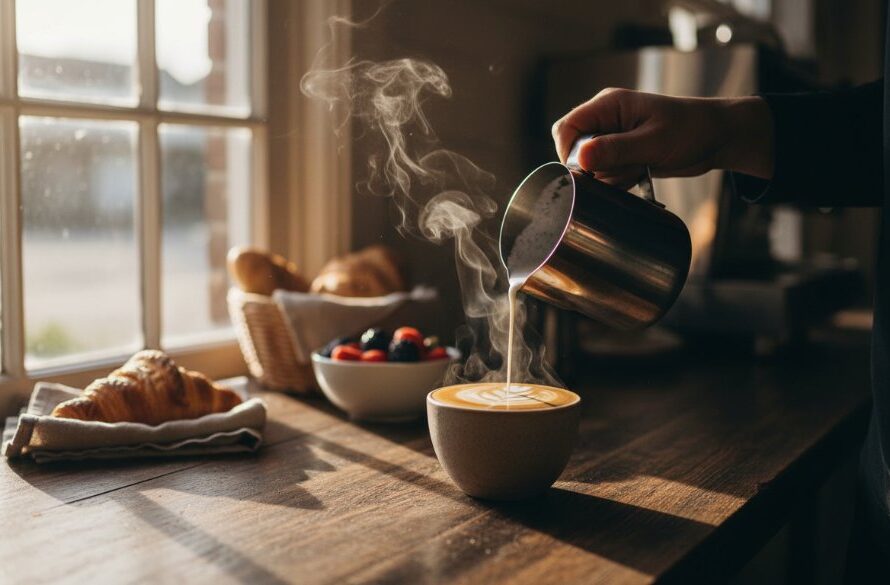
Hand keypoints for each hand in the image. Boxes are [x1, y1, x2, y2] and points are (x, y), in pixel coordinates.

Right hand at [551, 88, 773, 188]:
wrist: (718, 138)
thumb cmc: (692, 130)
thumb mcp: (654, 142)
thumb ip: (615, 150)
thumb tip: (580, 158)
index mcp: (609, 105)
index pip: (567, 128)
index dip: (569, 152)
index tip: (586, 172)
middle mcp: (606, 119)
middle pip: (573, 148)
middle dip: (592, 167)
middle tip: (619, 170)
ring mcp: (612, 137)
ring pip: (589, 165)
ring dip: (609, 175)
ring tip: (638, 168)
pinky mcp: (621, 153)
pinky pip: (604, 172)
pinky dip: (617, 180)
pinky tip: (640, 173)